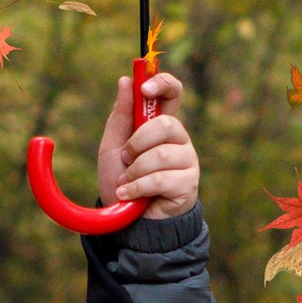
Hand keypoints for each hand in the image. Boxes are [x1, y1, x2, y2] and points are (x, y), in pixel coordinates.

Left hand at [97, 66, 198, 218]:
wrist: (127, 221)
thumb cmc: (122, 181)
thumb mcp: (113, 146)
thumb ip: (120, 116)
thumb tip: (126, 81)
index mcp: (162, 125)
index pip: (174, 93)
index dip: (163, 84)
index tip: (145, 89)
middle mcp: (179, 140)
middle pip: (167, 124)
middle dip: (138, 142)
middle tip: (126, 158)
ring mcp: (187, 162)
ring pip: (162, 155)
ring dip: (135, 171)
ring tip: (126, 182)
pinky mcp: (188, 185)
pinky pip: (161, 179)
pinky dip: (138, 187)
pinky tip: (130, 195)